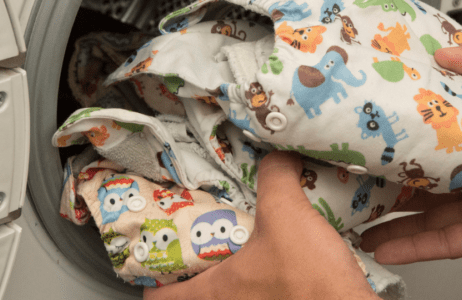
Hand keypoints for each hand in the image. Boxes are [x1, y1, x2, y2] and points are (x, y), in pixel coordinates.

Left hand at [144, 151, 378, 298]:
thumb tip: (278, 154)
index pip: (161, 297)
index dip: (150, 279)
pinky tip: (279, 257)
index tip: (152, 259)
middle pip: (194, 295)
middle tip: (198, 243)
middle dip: (192, 269)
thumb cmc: (311, 280)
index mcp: (217, 291)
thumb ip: (275, 176)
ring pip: (228, 295)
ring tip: (238, 245)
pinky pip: (259, 295)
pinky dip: (260, 278)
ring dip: (229, 274)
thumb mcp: (285, 214)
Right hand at [360, 34, 461, 263]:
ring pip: (424, 215)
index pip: (430, 133)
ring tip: (351, 219)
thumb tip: (444, 55)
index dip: (397, 133)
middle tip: (348, 178)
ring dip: (387, 221)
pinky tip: (383, 247)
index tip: (365, 130)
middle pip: (420, 178)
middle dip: (383, 180)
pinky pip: (447, 242)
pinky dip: (414, 248)